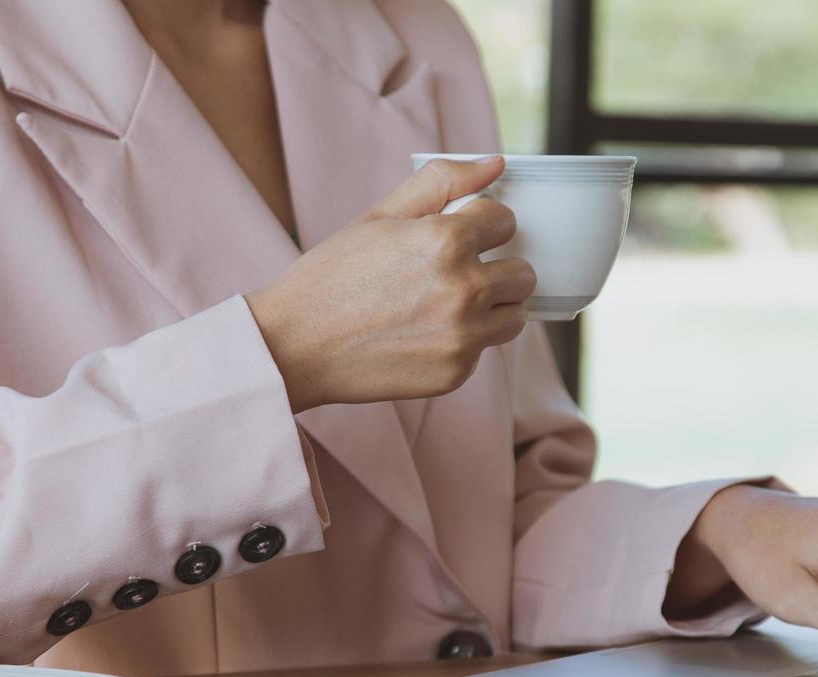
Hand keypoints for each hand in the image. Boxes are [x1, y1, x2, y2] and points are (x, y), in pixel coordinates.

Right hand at [247, 156, 536, 411]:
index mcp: (446, 241)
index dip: (482, 224)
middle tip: (453, 274)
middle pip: (522, 274)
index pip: (505, 221)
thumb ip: (442, 183)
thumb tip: (497, 164)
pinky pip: (484, 350)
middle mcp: (463, 290)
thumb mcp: (380, 217)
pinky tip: (422, 335)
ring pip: (515, 316)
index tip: (460, 233)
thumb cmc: (332, 277)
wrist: (295, 347)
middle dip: (496, 267)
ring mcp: (463, 337)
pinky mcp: (456, 373)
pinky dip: (464, 341)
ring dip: (492, 307)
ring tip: (446, 305)